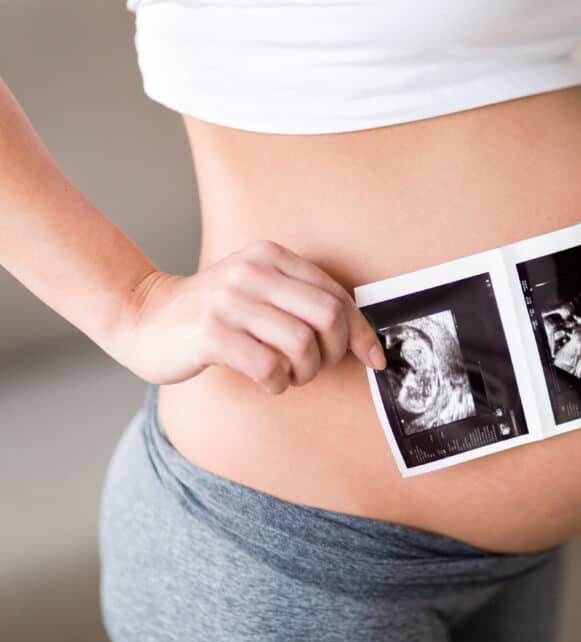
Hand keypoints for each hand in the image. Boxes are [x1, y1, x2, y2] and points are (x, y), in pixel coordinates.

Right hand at [114, 239, 385, 393]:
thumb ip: (304, 304)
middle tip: (315, 367)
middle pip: (328, 317)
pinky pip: (269, 366)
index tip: (374, 358)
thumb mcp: (260, 292)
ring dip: (304, 372)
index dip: (361, 332)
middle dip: (334, 352)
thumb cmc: (214, 313)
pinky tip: (268, 382)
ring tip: (288, 376)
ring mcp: (230, 300)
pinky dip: (278, 383)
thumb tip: (363, 339)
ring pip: (302, 344)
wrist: (144, 316)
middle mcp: (253, 272)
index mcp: (272, 257)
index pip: (337, 295)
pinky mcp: (212, 333)